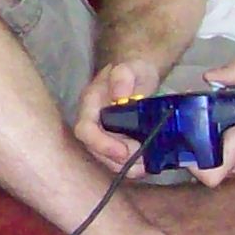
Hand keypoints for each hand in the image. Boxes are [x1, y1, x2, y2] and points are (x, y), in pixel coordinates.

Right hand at [71, 58, 163, 174]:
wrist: (139, 76)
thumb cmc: (134, 70)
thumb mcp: (131, 68)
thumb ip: (123, 77)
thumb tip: (120, 95)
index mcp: (90, 105)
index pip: (85, 130)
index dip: (101, 144)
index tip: (123, 151)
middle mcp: (93, 123)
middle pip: (96, 151)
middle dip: (118, 160)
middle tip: (143, 158)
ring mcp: (104, 135)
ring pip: (108, 160)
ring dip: (127, 167)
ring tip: (148, 164)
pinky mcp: (117, 142)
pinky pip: (120, 160)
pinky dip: (134, 166)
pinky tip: (150, 164)